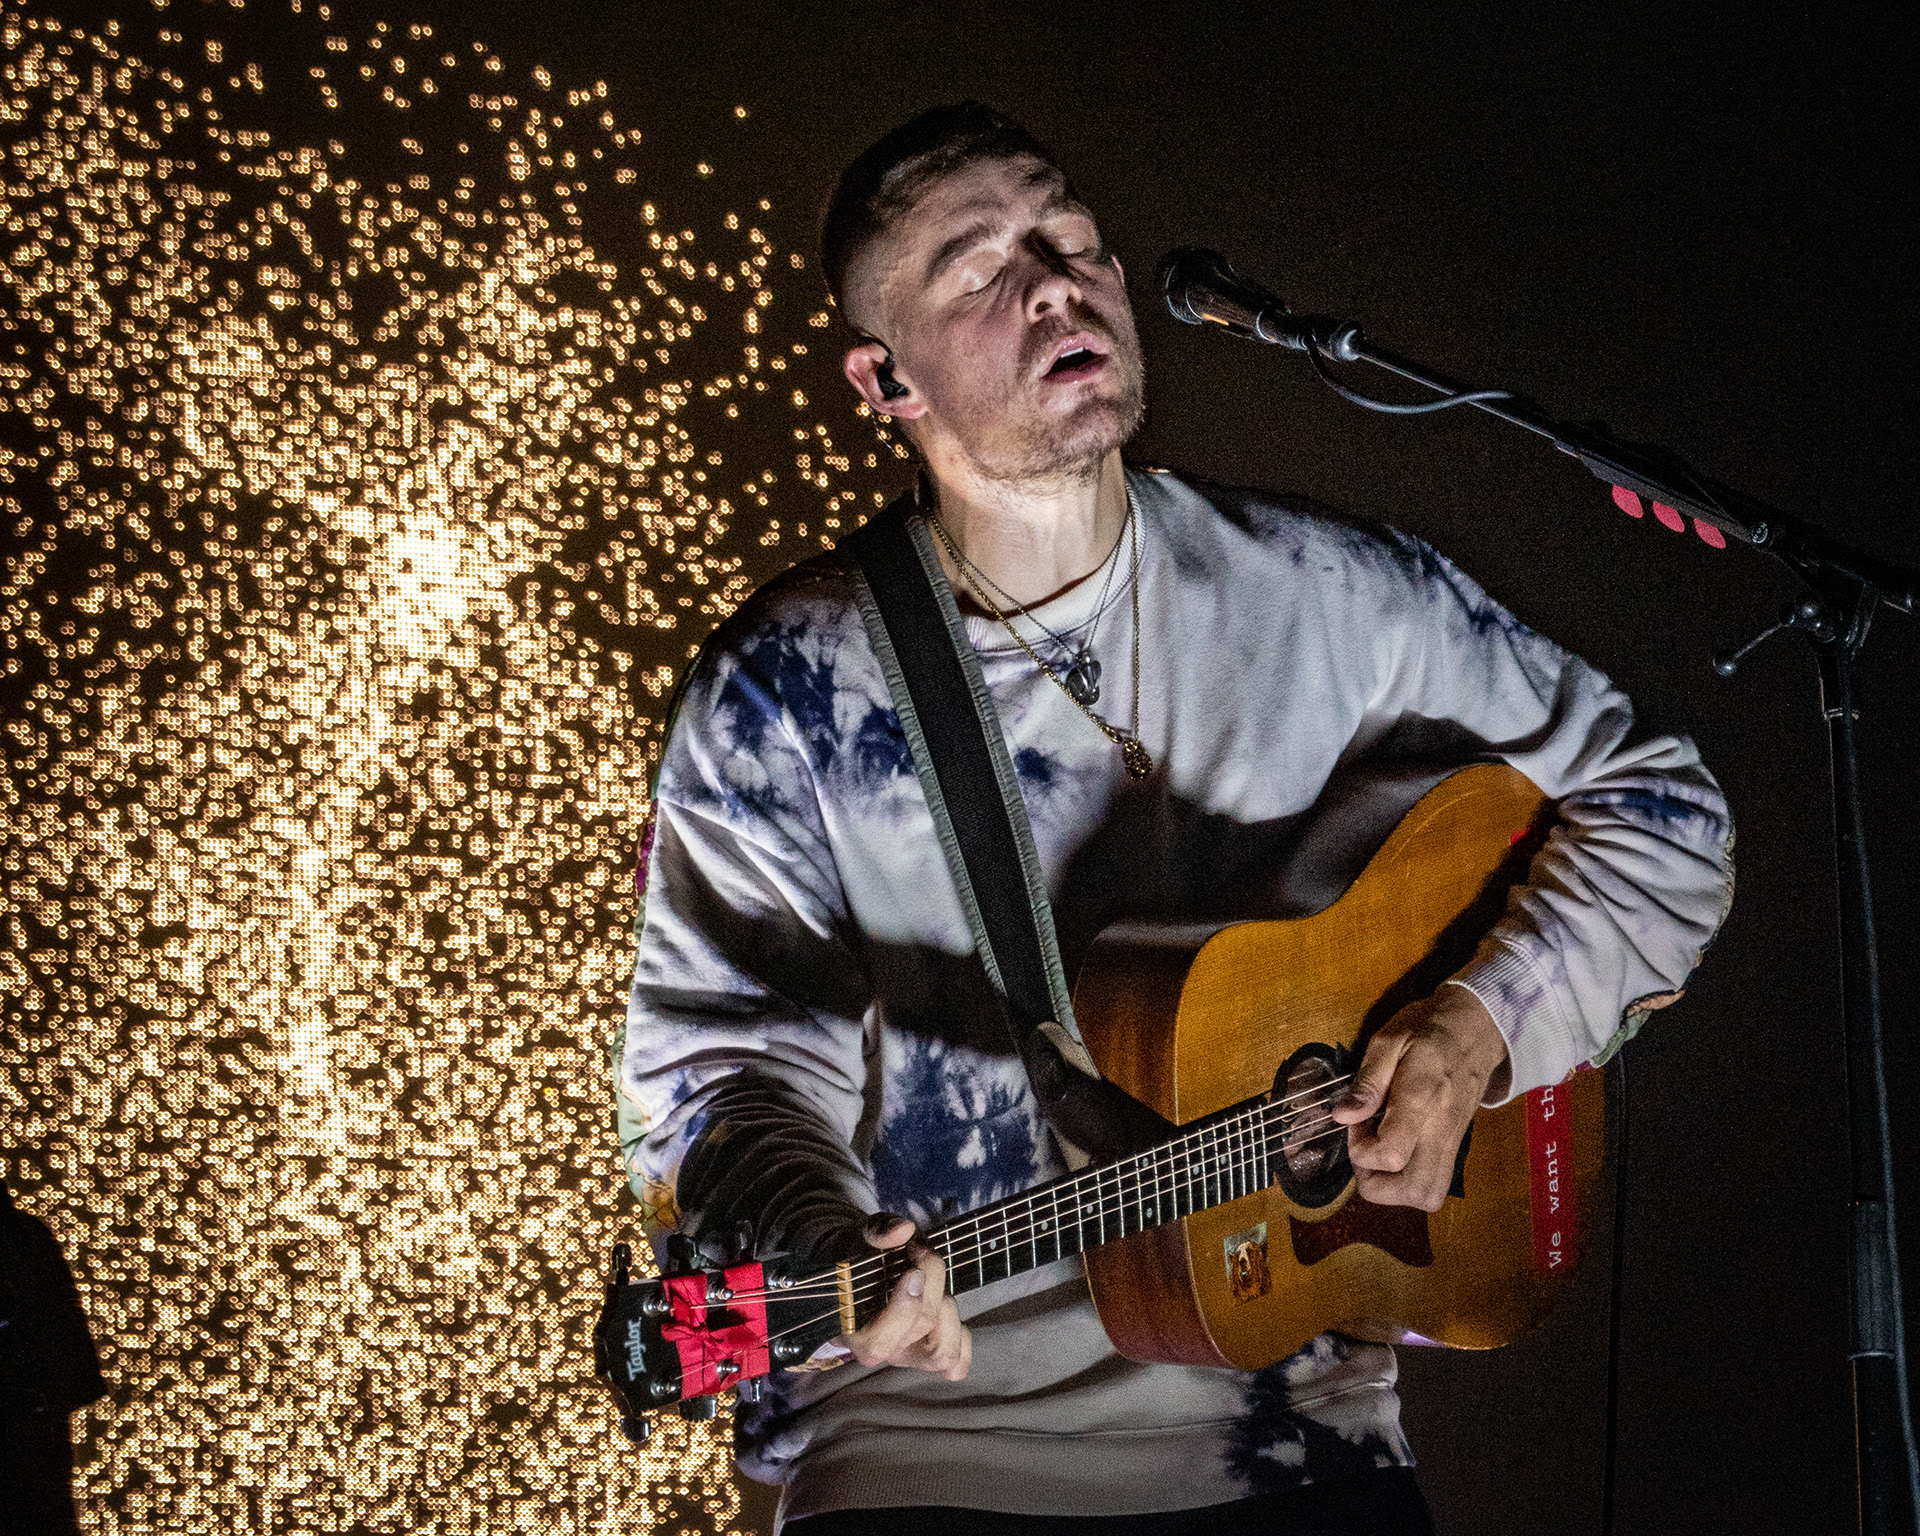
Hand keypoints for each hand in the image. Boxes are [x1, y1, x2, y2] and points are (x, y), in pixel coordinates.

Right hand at [840, 1214, 971, 1381]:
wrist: (865, 1268)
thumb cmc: (864, 1255)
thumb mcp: (863, 1235)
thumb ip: (878, 1231)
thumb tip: (903, 1230)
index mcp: (853, 1332)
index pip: (878, 1341)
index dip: (903, 1307)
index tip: (913, 1270)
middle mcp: (882, 1349)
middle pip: (921, 1324)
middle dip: (932, 1282)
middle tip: (922, 1253)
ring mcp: (907, 1356)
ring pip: (942, 1352)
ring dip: (947, 1310)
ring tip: (934, 1285)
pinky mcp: (929, 1356)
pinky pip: (956, 1365)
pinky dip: (962, 1341)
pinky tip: (951, 1315)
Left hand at [1329, 985, 1510, 1211]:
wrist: (1477, 1028)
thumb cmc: (1428, 1029)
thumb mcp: (1388, 1041)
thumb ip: (1366, 1082)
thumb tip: (1341, 1116)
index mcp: (1421, 1100)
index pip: (1391, 1156)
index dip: (1360, 1149)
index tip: (1355, 1120)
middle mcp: (1441, 1131)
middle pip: (1413, 1191)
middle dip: (1376, 1181)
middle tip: (1365, 1144)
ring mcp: (1453, 1143)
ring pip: (1427, 1196)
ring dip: (1394, 1187)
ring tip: (1379, 1150)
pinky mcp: (1456, 1147)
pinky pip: (1435, 1184)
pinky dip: (1410, 1181)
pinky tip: (1397, 1148)